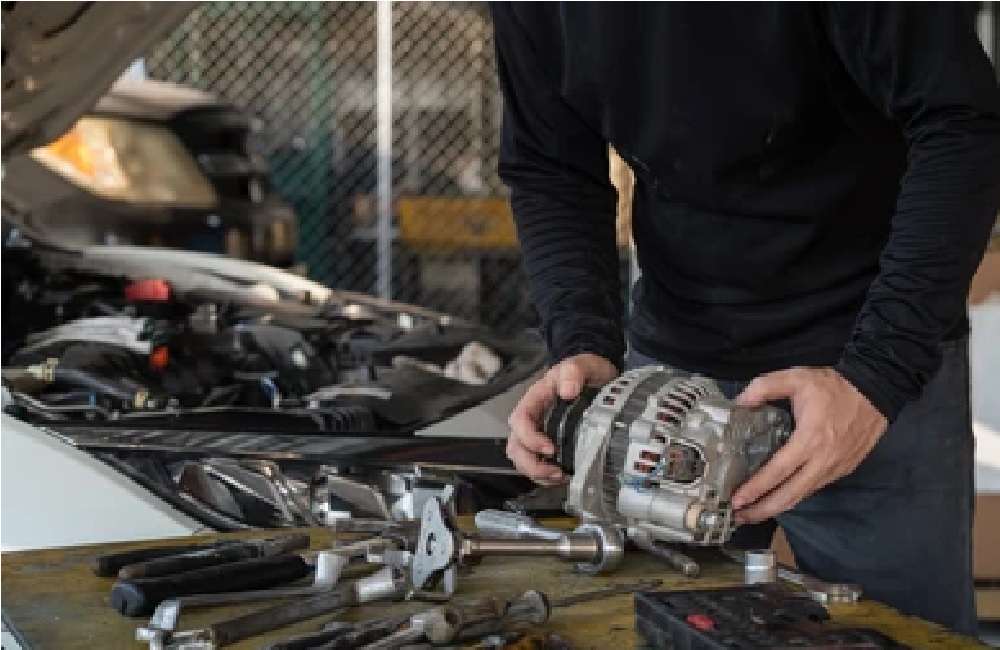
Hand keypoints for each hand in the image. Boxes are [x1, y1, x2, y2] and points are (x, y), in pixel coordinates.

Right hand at [507, 353, 617, 485]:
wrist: (596, 377)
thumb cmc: (584, 370)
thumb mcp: (581, 364)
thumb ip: (572, 372)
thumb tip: (568, 390)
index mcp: (535, 399)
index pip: (520, 421)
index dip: (530, 438)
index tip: (550, 447)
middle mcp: (533, 418)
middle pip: (516, 446)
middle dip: (531, 463)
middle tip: (554, 471)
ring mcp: (539, 432)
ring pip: (523, 458)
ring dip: (537, 473)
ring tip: (559, 476)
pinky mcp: (550, 443)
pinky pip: (537, 464)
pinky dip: (546, 476)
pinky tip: (563, 476)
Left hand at [731, 367, 887, 524]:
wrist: (876, 391)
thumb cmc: (834, 386)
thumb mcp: (797, 377)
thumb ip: (765, 386)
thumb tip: (740, 401)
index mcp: (810, 439)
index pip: (778, 471)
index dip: (757, 488)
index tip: (737, 500)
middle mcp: (823, 461)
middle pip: (790, 495)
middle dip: (763, 510)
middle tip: (740, 517)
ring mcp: (835, 468)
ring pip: (803, 495)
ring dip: (778, 507)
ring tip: (754, 512)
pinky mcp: (844, 470)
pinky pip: (814, 489)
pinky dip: (795, 497)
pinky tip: (779, 497)